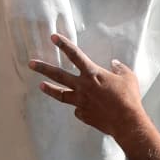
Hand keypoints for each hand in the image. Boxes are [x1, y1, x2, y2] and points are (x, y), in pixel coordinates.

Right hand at [0, 0, 76, 72]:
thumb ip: (70, 16)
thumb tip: (80, 32)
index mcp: (60, 11)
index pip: (69, 40)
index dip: (71, 55)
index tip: (73, 67)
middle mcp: (44, 18)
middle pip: (52, 49)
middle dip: (57, 66)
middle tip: (61, 80)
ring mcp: (27, 21)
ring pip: (35, 51)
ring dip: (39, 66)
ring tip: (42, 78)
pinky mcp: (13, 22)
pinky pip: (17, 46)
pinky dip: (21, 59)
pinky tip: (23, 68)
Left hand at [30, 33, 144, 138]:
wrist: (126, 122)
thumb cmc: (128, 98)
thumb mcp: (128, 77)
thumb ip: (119, 68)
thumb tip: (114, 63)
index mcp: (93, 74)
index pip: (75, 55)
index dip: (64, 45)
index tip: (53, 37)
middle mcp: (82, 86)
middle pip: (58, 75)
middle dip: (43, 68)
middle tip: (31, 63)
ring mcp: (81, 102)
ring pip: (60, 94)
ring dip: (50, 89)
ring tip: (40, 85)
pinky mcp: (83, 115)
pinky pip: (78, 109)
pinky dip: (79, 107)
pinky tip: (81, 108)